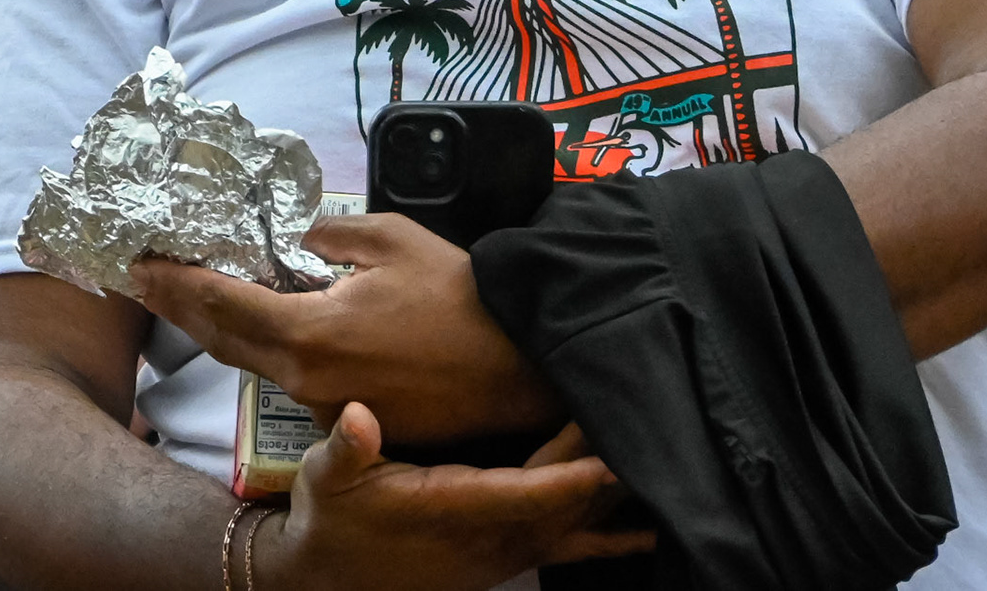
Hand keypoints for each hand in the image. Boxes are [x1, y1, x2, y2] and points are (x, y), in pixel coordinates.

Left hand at [132, 212, 556, 444]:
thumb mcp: (387, 239)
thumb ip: (325, 234)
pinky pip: (300, 380)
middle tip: (149, 276)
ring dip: (233, 327)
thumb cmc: (458, 296)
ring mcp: (325, 409)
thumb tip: (293, 235)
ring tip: (207, 289)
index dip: (173, 281)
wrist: (519, 367)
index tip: (138, 262)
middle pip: (223, 340)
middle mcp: (305, 380)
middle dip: (182, 305)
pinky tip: (281, 321)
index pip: (219, 303)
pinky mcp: (348, 424)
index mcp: (308, 331)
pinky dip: (280, 350)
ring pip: (261, 361)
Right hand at [254, 402, 651, 590]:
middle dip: (600, 465)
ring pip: (574, 526)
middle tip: (638, 412)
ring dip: (611, 494)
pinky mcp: (510, 555)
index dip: (565, 482)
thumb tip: (360, 420)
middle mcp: (487, 538)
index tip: (608, 460)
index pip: (519, 497)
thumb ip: (347, 449)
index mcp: (449, 510)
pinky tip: (651, 530)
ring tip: (659, 453)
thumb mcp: (327, 476)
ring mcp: (504, 552)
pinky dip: (612, 538)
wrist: (330, 573)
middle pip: (561, 504)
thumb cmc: (332, 513)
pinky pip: (572, 546)